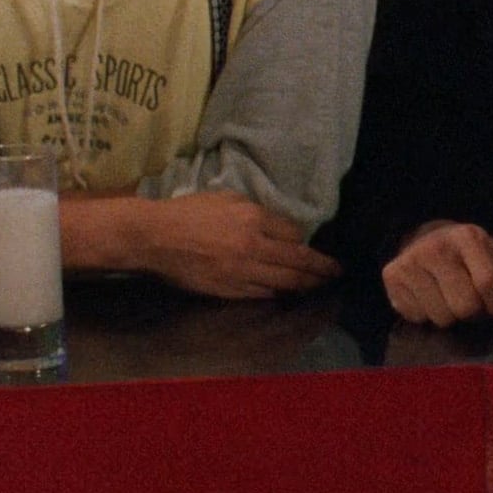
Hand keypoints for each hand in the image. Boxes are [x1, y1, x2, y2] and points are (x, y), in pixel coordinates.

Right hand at [121, 191, 341, 299]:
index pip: (295, 234)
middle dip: (322, 269)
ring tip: (321, 286)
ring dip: (307, 285)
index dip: (306, 242)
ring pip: (285, 282)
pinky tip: (288, 293)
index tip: (314, 247)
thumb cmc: (190, 212)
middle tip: (337, 272)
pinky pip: (262, 294)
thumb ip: (257, 212)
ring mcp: (241, 272)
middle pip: (298, 261)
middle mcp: (253, 247)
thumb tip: (280, 227)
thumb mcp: (228, 198)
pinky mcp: (229, 290)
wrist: (155, 237)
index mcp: (253, 219)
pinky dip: (278, 293)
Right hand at [381, 221, 492, 327]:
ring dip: (450, 317)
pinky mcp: (392, 275)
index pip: (488, 281)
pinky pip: (417, 317)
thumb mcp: (490, 254)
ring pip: (441, 318)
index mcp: (468, 237)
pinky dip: (426, 315)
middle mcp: (436, 246)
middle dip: (473, 314)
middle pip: (465, 306)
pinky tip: (428, 298)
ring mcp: (411, 260)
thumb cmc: (466, 255)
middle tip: (472, 306)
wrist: (424, 240)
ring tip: (448, 299)